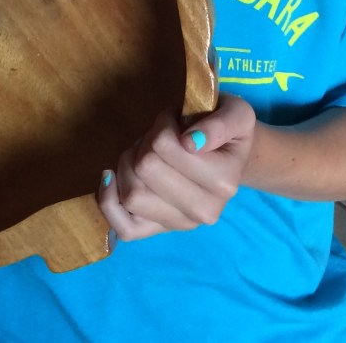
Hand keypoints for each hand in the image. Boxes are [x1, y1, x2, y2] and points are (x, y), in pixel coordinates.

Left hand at [98, 92, 255, 242]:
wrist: (231, 157)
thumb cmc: (229, 131)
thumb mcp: (236, 114)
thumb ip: (219, 124)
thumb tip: (190, 143)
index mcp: (223, 182)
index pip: (165, 145)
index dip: (162, 123)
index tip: (175, 120)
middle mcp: (204, 211)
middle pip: (145, 168)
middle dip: (145, 142)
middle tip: (160, 136)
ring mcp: (180, 225)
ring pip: (131, 194)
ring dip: (129, 164)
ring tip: (145, 152)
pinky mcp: (160, 231)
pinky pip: (125, 228)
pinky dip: (109, 201)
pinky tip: (110, 177)